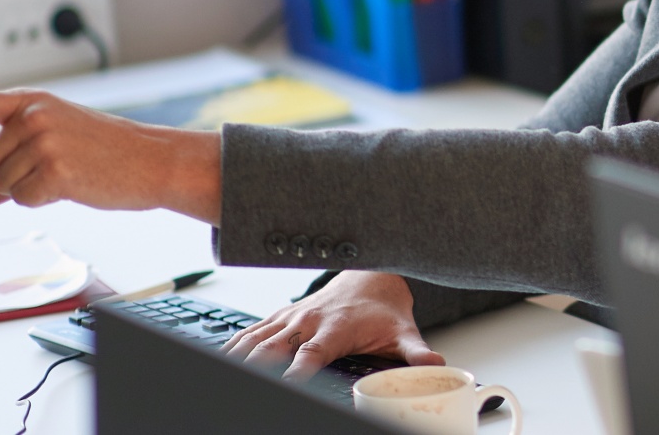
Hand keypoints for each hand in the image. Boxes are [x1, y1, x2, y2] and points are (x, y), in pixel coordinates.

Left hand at [0, 90, 223, 222]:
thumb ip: (16, 159)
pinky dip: (41, 200)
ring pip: (1, 184)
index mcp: (34, 103)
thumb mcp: (60, 143)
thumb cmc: (109, 150)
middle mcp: (35, 118)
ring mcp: (44, 144)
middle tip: (48, 167)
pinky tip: (70, 186)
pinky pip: (22, 199)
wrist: (153, 161)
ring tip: (65, 175)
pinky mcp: (54, 172)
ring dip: (26, 189)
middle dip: (8, 172)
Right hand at [222, 272, 444, 379]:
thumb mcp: (404, 331)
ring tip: (224, 371)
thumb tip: (436, 365)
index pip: (314, 353)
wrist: (372, 275)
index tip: (289, 384)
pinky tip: (222, 356)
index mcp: (337, 328)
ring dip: (240, 355)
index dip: (300, 369)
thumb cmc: (385, 307)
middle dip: (257, 365)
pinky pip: (253, 330)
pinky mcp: (283, 315)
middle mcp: (310, 321)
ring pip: (258, 337)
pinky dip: (235, 343)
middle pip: (276, 346)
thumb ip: (417, 351)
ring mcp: (293, 317)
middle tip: (245, 383)